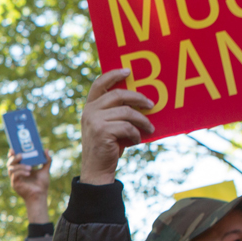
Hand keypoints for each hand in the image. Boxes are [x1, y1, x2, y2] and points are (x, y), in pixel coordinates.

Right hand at [7, 150, 50, 222]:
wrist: (40, 195)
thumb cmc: (42, 184)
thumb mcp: (45, 170)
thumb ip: (46, 160)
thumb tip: (46, 149)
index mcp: (21, 168)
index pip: (13, 159)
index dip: (11, 154)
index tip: (13, 148)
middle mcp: (16, 173)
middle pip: (10, 163)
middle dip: (14, 158)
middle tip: (21, 155)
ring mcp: (14, 178)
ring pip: (11, 168)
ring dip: (20, 166)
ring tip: (30, 167)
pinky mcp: (15, 184)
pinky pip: (15, 175)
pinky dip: (21, 172)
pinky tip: (28, 173)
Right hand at [79, 69, 155, 184]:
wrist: (97, 169)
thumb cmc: (108, 145)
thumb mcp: (109, 125)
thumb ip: (116, 111)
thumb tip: (141, 99)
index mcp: (90, 106)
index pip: (100, 83)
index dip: (114, 74)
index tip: (128, 71)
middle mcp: (89, 111)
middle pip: (118, 94)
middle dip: (138, 98)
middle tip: (151, 105)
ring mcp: (94, 120)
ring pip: (126, 112)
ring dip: (142, 120)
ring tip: (149, 128)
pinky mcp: (101, 131)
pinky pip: (127, 127)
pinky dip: (136, 134)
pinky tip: (137, 140)